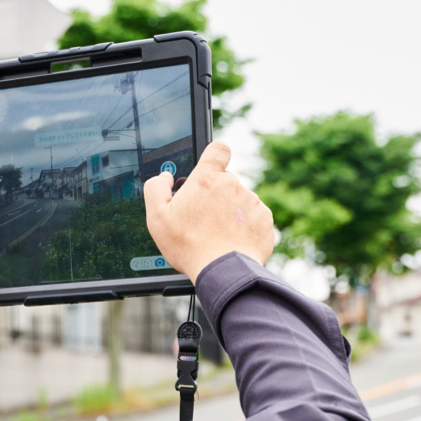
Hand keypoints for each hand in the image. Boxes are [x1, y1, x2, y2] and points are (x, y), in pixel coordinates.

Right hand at [144, 141, 273, 283]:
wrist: (223, 271)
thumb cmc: (188, 246)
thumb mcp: (157, 218)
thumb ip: (156, 189)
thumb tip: (164, 177)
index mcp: (206, 179)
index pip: (218, 149)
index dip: (215, 154)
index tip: (212, 165)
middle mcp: (232, 185)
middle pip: (225, 181)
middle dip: (216, 195)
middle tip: (204, 218)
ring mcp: (251, 201)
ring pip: (239, 200)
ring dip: (231, 212)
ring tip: (218, 233)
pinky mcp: (264, 219)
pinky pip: (254, 217)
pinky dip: (245, 226)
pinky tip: (233, 240)